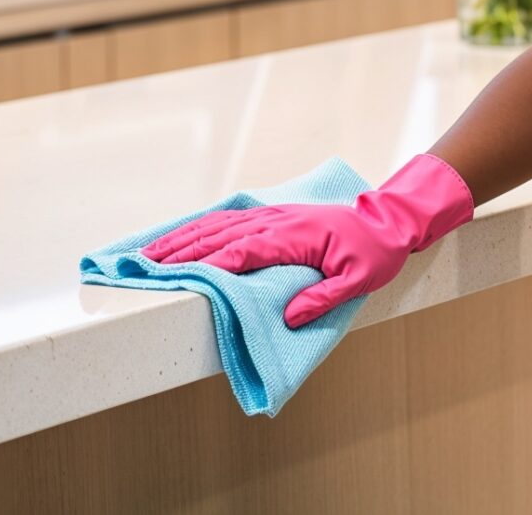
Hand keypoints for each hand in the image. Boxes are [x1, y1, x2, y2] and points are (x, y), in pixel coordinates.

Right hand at [141, 153, 474, 327]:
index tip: (177, 279)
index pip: (244, 252)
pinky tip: (178, 238)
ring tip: (146, 256)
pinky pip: (229, 219)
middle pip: (220, 237)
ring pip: (218, 225)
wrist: (390, 220)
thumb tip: (290, 317)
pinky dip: (199, 228)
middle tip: (141, 270)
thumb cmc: (376, 253)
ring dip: (182, 238)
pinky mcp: (271, 216)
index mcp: (295, 236)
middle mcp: (277, 221)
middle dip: (179, 252)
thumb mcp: (360, 280)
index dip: (210, 265)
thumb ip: (325, 298)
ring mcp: (272, 215)